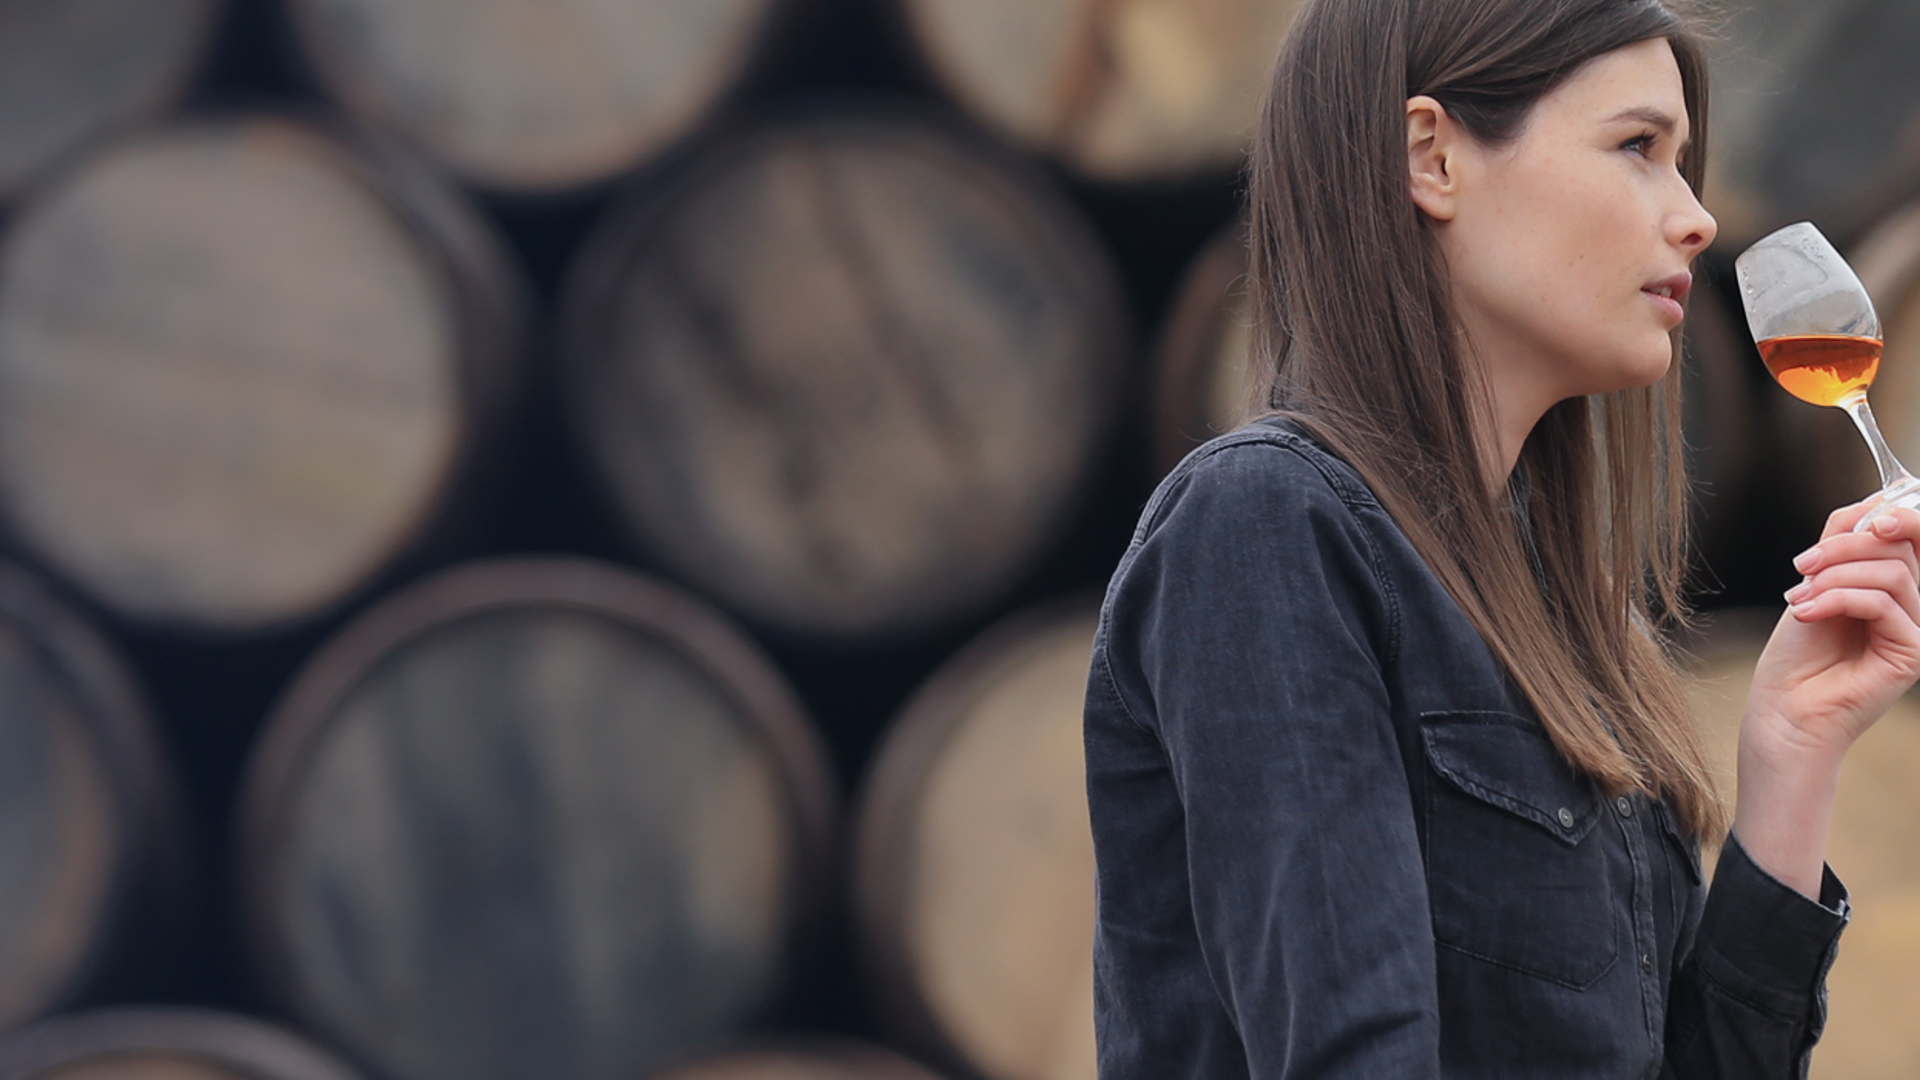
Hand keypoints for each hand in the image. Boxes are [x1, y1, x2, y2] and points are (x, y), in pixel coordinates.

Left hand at [1733, 500, 1919, 899]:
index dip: (1892, 513)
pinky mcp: (1910, 652)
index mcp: (1892, 586)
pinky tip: (1805, 612)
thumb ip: (1843, 543)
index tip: (1857, 517)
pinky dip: (1838, 598)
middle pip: (1901, 546)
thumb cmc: (1796, 654)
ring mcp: (1914, 630)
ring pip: (1892, 572)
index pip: (1909, 535)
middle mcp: (1911, 606)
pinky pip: (1884, 604)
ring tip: (1799, 597)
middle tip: (1804, 563)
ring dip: (1836, 574)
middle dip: (1846, 543)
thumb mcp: (1815, 584)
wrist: (1783, 711)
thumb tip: (1872, 503)